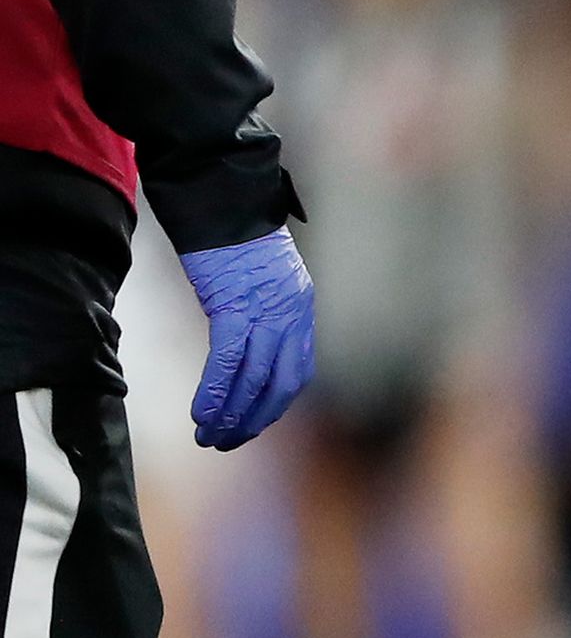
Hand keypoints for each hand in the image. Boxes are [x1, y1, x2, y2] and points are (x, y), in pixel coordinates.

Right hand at [179, 228, 316, 450]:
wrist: (221, 196)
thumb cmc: (232, 234)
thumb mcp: (261, 277)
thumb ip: (263, 312)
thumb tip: (247, 341)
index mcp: (300, 308)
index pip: (297, 371)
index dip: (276, 403)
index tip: (255, 422)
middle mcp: (291, 314)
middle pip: (281, 384)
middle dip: (256, 418)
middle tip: (230, 440)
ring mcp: (266, 312)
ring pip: (255, 379)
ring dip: (232, 414)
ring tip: (211, 437)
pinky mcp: (234, 306)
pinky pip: (229, 360)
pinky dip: (216, 391)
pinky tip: (204, 413)